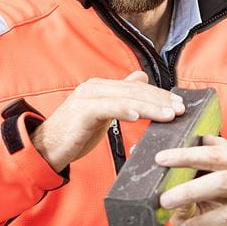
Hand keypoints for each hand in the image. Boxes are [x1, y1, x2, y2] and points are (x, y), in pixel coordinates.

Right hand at [29, 71, 183, 172]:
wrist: (46, 148)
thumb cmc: (74, 133)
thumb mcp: (101, 112)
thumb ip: (120, 96)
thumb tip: (141, 77)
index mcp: (101, 86)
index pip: (137, 87)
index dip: (159, 94)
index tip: (180, 104)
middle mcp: (95, 87)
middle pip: (135, 90)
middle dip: (160, 99)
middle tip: (181, 108)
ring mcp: (88, 97)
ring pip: (126, 98)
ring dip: (149, 106)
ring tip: (168, 114)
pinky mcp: (82, 111)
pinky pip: (108, 108)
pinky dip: (124, 110)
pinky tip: (138, 115)